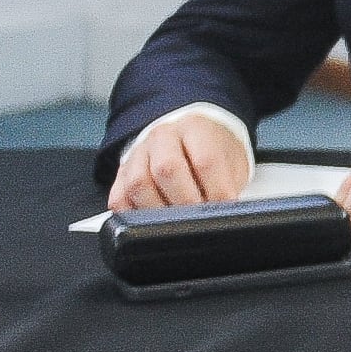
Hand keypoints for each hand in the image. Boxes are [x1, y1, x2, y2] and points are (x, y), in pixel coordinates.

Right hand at [108, 111, 252, 211]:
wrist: (188, 138)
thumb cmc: (211, 151)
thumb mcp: (231, 161)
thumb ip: (229, 182)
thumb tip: (225, 210)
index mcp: (195, 128)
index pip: (205, 160)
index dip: (217, 190)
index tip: (224, 208)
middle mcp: (162, 137)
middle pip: (167, 169)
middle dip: (186, 202)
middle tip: (199, 219)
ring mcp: (138, 154)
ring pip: (138, 184)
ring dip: (159, 210)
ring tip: (177, 223)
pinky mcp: (121, 175)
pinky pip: (119, 198)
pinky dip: (134, 215)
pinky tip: (151, 221)